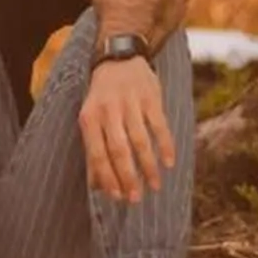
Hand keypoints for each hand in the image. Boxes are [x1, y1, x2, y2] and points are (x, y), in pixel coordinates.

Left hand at [79, 57, 177, 202]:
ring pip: (140, 141)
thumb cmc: (102, 97)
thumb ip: (93, 149)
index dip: (107, 177)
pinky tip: (169, 163)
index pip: (97, 154)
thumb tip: (96, 185)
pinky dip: (165, 146)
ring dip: (148, 166)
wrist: (119, 58)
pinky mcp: (150, 97)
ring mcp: (130, 103)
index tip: (116, 197)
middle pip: (118, 150)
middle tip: (135, 199)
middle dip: (127, 177)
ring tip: (154, 186)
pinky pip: (159, 126)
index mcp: (89, 118)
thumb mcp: (91, 118)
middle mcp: (108, 111)